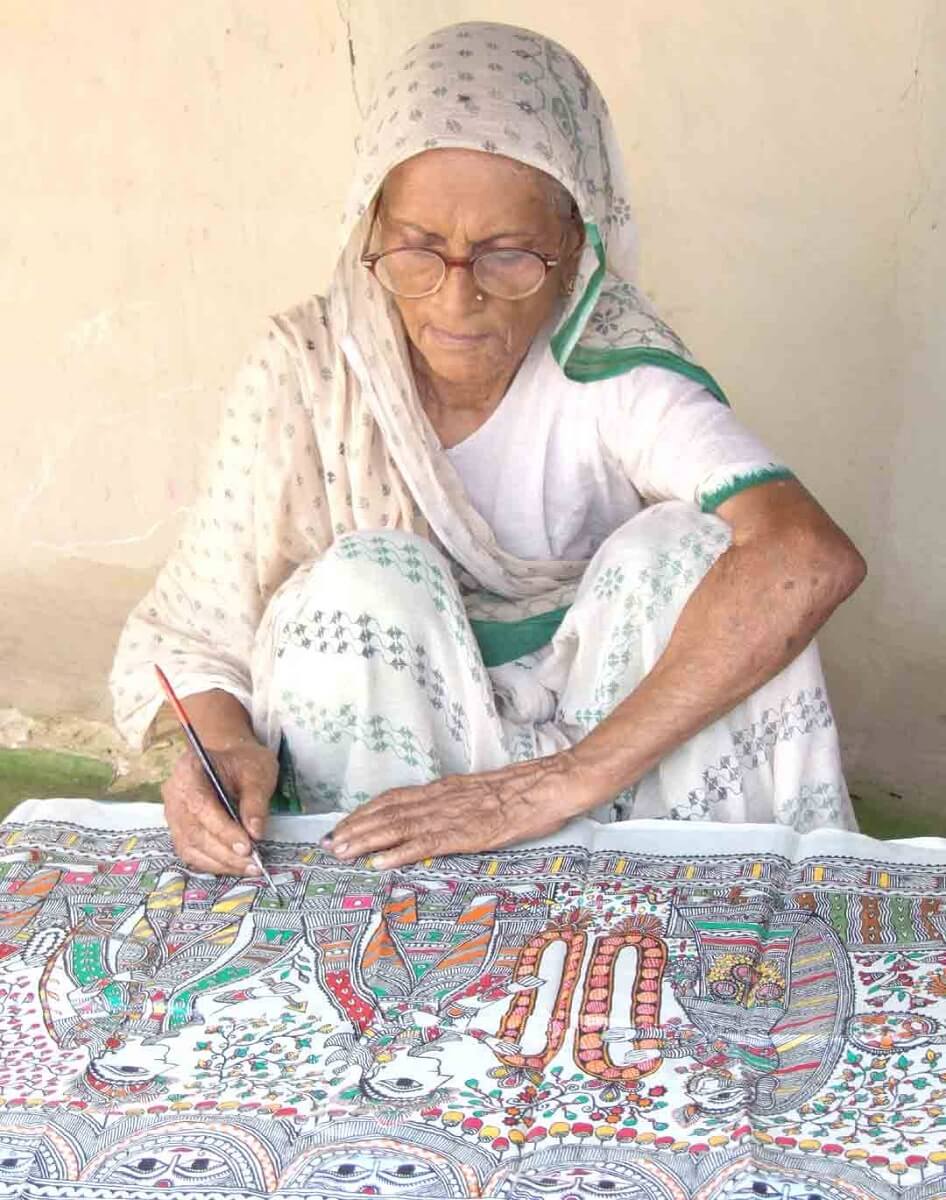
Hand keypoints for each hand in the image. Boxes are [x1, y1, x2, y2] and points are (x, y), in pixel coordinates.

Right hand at [162, 739, 277, 874]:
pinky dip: (213, 863)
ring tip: (248, 868)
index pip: (201, 806)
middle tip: (252, 863)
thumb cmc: (244, 763)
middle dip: (224, 852)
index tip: (247, 846)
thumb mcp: (257, 773)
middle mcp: (174, 793)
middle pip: (193, 831)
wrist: (232, 759)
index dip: (223, 830)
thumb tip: (255, 833)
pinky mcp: (179, 830)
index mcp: (188, 770)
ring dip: (220, 862)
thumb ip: (255, 801)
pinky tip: (235, 866)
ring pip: (190, 847)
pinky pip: (191, 853)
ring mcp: (173, 814)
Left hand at [323, 752, 587, 869]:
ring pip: (400, 826)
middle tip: (329, 843)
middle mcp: (442, 798)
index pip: (395, 798)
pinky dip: (399, 852)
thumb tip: (440, 818)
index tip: (344, 825)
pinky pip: (426, 843)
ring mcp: (453, 815)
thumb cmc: (526, 790)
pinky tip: (379, 862)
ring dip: (367, 839)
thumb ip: (459, 804)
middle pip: (389, 811)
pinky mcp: (467, 833)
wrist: (552, 785)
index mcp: (446, 789)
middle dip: (357, 827)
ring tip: (342, 851)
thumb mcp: (484, 793)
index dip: (367, 812)